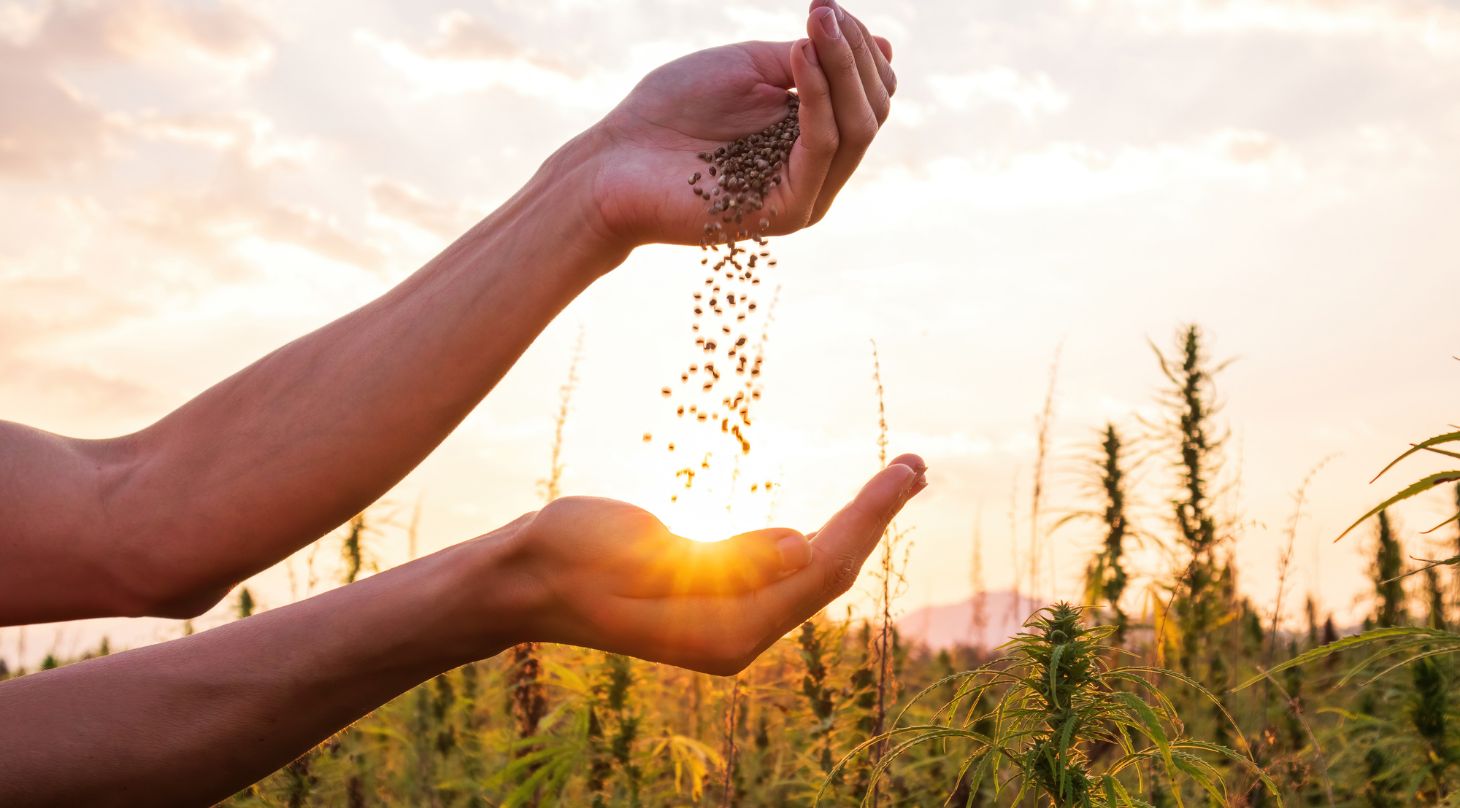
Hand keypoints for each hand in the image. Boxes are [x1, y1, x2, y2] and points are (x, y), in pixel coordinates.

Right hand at [498, 454, 925, 675]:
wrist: (523, 579)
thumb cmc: (567, 557)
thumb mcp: (638, 551)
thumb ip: (724, 559)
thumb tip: (800, 546)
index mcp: (723, 631)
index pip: (819, 570)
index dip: (868, 519)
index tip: (904, 471)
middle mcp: (737, 635)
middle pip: (828, 572)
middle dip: (875, 518)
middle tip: (917, 464)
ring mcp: (730, 620)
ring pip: (813, 570)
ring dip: (858, 523)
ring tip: (899, 479)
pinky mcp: (719, 599)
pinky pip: (786, 568)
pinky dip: (822, 533)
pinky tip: (847, 512)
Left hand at [583, 1, 896, 249]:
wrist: (614, 161)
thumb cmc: (671, 112)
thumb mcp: (750, 67)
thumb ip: (809, 59)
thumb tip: (883, 45)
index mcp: (814, 138)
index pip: (869, 93)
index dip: (858, 46)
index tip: (826, 4)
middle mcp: (818, 171)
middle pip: (873, 110)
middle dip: (854, 53)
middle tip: (823, 9)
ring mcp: (805, 195)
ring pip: (856, 128)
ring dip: (841, 68)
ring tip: (814, 25)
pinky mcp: (785, 211)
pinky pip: (820, 148)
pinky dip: (817, 98)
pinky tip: (799, 57)